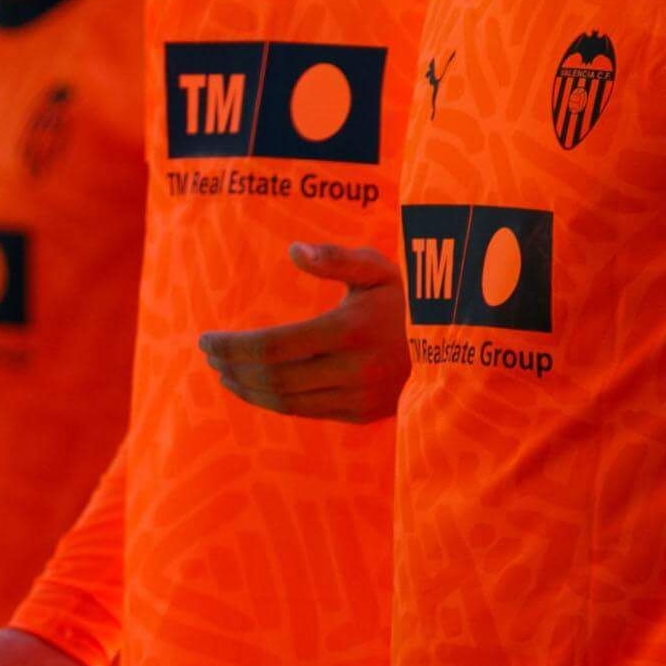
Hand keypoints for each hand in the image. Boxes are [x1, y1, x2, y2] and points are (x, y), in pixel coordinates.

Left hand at [196, 243, 408, 422]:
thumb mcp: (379, 269)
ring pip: (286, 402)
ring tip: (223, 372)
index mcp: (351, 331)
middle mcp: (354, 370)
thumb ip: (336, 259)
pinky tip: (255, 386)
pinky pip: (306, 412)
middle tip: (208, 354)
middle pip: (272, 378)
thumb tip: (294, 251)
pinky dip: (273, 401)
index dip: (231, 347)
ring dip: (247, 389)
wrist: (461, 346)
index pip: (272, 347)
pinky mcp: (363, 414)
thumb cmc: (409, 298)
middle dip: (232, 367)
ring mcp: (359, 397)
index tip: (204, 340)